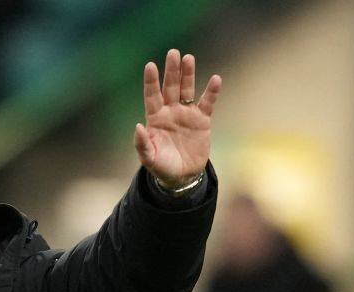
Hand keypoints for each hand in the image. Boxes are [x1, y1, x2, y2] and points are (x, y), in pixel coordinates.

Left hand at [134, 49, 221, 187]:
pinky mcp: (202, 121)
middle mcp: (170, 112)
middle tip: (173, 53)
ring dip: (188, 75)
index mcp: (155, 119)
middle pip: (170, 87)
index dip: (151, 81)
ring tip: (188, 58)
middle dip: (171, 71)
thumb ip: (142, 143)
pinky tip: (215, 79)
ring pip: (187, 90)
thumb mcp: (149, 158)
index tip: (150, 66)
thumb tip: (138, 126)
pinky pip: (207, 103)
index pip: (152, 96)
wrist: (182, 176)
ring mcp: (186, 114)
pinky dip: (211, 92)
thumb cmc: (162, 167)